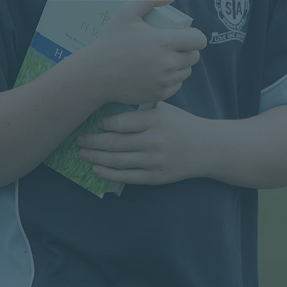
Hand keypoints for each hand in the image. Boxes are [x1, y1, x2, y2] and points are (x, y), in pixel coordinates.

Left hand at [76, 101, 202, 184]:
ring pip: (117, 161)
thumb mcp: (165, 109)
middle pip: (115, 143)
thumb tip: (108, 109)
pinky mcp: (156, 177)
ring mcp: (154, 161)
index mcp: (155, 120)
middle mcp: (154, 141)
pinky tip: (96, 169)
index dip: (103, 124)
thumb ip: (141, 110)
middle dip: (92, 142)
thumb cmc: (182, 124)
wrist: (207, 148)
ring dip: (95, 158)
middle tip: (79, 139)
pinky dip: (108, 174)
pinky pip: (127, 177)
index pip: (122, 123)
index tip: (95, 123)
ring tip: (82, 153)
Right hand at [87, 0, 206, 106]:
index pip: (199, 40)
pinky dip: (171, 80)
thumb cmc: (111, 41)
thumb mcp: (126, 13)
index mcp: (165, 42)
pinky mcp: (159, 95)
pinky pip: (176, 86)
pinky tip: (157, 73)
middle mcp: (168, 63)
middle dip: (187, 50)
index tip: (184, 35)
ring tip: (164, 59)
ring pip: (186, 72)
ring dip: (180, 65)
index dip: (194, 36)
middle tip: (172, 47)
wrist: (96, 74)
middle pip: (194, 57)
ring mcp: (164, 81)